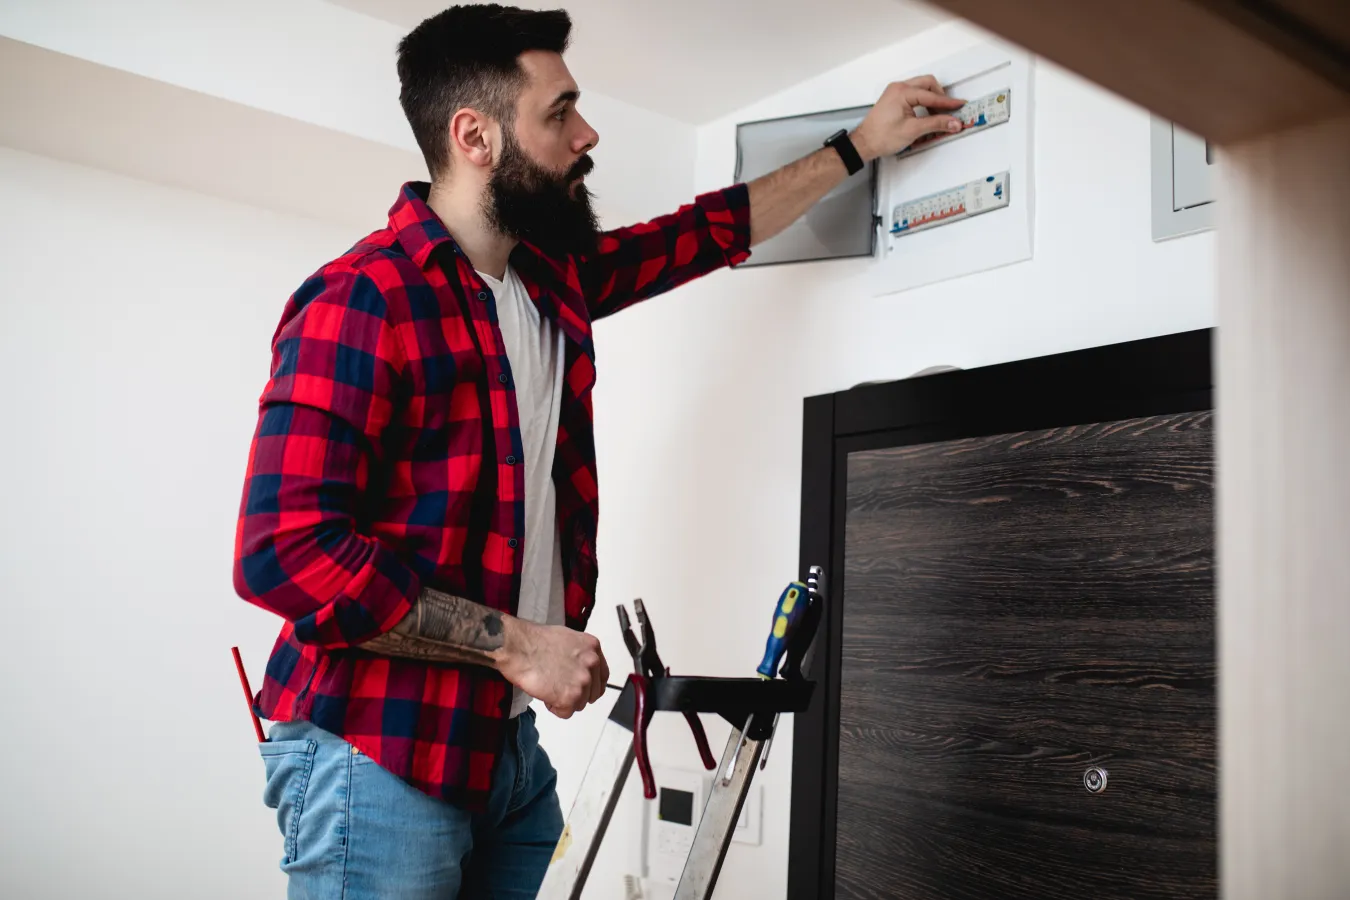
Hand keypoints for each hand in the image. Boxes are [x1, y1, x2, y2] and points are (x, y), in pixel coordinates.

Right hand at [498, 619, 609, 718]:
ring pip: (579, 704)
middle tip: (558, 686)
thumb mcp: (567, 639)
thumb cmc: (534, 640)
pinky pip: (566, 713)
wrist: (518, 647)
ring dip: (564, 700)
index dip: (590, 685)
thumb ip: (580, 655)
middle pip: (593, 693)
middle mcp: (592, 664)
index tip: (581, 688)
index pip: (602, 675)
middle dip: (576, 694)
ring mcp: (583, 681)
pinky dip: (554, 708)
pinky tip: (544, 693)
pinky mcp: (570, 697)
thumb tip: (579, 668)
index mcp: (593, 647)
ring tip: (548, 686)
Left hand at [851, 76, 965, 160]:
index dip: (948, 102)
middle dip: (940, 96)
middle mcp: (898, 88)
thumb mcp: (912, 130)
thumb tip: (953, 122)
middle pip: (928, 84)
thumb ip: (936, 124)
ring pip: (921, 87)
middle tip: (948, 111)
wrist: (864, 143)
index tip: (960, 106)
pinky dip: (923, 100)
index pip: (932, 95)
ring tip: (937, 115)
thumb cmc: (881, 137)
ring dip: (932, 98)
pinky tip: (927, 113)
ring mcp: (895, 92)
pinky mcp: (894, 98)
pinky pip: (914, 93)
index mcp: (902, 92)